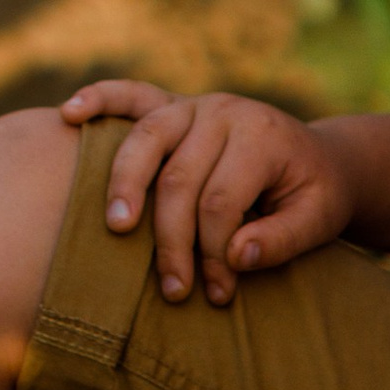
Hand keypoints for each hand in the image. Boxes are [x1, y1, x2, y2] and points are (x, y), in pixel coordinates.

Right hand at [59, 80, 354, 306]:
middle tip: (174, 291)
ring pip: (148, 140)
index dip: (213, 253)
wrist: (319, 158)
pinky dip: (100, 98)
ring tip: (117, 227)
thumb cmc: (314, 195)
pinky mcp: (174, 103)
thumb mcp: (319, 219)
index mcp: (262, 136)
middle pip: (180, 178)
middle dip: (172, 240)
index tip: (218, 294)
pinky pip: (131, 94)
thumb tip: (234, 258)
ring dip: (125, 184)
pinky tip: (70, 113)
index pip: (222, 202)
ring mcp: (195, 103)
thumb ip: (282, 240)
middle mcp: (225, 111)